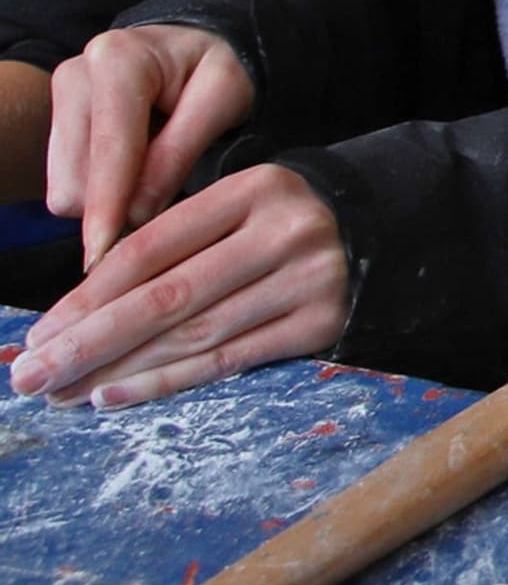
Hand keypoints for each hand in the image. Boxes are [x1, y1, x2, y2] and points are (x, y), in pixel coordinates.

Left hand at [8, 167, 350, 405]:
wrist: (393, 226)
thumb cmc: (289, 219)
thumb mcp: (241, 205)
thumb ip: (179, 241)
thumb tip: (84, 307)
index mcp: (253, 189)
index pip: (152, 248)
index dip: (89, 295)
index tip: (42, 332)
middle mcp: (284, 231)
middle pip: (166, 297)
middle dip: (89, 342)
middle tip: (31, 375)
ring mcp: (310, 279)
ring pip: (194, 334)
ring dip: (119, 370)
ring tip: (64, 394)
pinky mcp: (324, 322)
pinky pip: (232, 359)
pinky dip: (169, 381)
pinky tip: (118, 395)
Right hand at [43, 25, 254, 263]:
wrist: (198, 45)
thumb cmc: (220, 67)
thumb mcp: (224, 97)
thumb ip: (180, 152)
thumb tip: (137, 213)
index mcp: (120, 60)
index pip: (110, 149)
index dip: (109, 206)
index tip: (106, 252)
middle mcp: (78, 75)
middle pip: (76, 178)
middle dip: (115, 206)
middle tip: (168, 202)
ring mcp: (60, 98)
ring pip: (65, 188)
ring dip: (109, 201)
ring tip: (156, 174)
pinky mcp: (57, 122)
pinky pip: (67, 184)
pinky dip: (102, 192)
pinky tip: (135, 171)